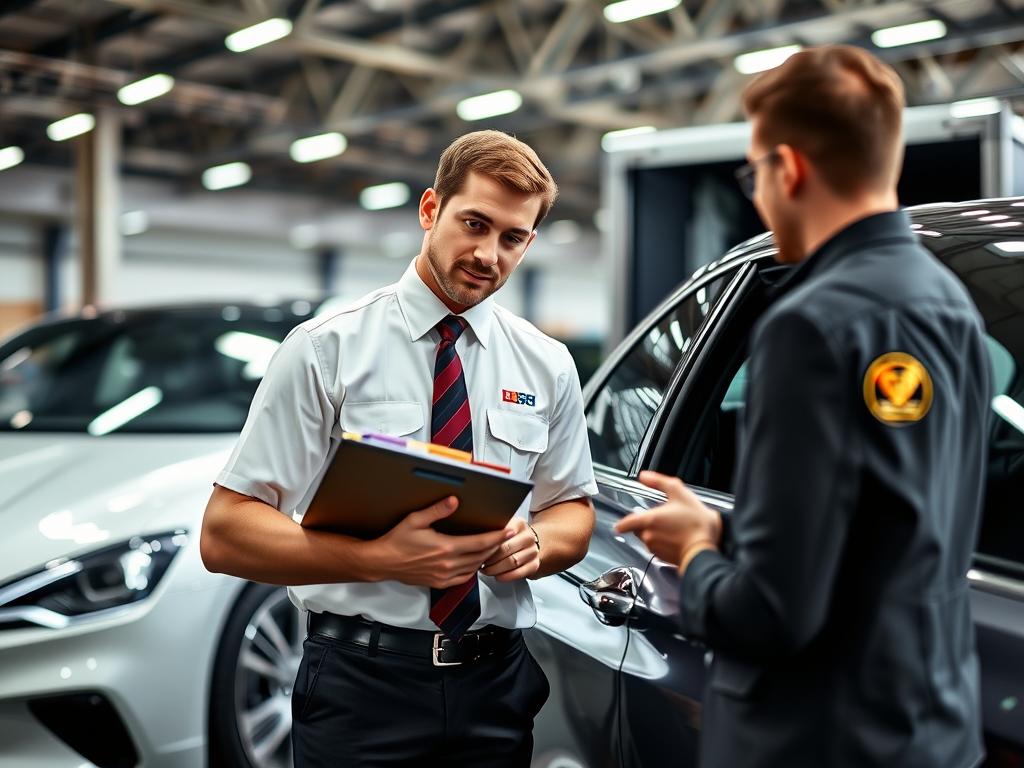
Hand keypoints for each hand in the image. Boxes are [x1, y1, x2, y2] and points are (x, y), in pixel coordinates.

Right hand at [373, 497, 512, 588]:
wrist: (383, 562)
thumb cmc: (397, 540)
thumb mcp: (415, 520)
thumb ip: (437, 510)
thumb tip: (454, 500)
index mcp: (445, 547)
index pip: (479, 543)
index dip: (496, 538)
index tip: (507, 531)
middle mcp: (447, 564)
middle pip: (480, 556)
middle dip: (494, 546)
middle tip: (503, 537)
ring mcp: (444, 576)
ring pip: (473, 568)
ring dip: (484, 558)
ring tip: (491, 548)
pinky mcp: (439, 583)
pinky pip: (463, 579)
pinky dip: (472, 570)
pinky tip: (474, 563)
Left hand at [481, 517, 540, 581]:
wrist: (528, 543)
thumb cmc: (509, 537)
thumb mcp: (502, 527)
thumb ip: (491, 529)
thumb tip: (471, 533)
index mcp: (519, 524)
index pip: (501, 534)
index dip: (487, 544)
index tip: (477, 548)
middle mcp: (528, 536)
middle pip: (506, 549)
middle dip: (489, 558)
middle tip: (478, 561)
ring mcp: (533, 551)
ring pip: (512, 562)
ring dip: (496, 568)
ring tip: (485, 569)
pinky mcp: (534, 564)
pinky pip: (519, 573)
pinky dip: (505, 576)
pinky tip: (497, 575)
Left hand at [614, 471, 721, 569]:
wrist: (706, 549)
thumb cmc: (696, 523)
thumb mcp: (678, 492)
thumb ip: (659, 482)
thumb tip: (645, 476)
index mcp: (648, 520)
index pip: (625, 523)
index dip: (623, 522)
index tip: (623, 522)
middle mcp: (648, 536)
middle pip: (637, 530)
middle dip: (644, 524)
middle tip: (661, 518)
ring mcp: (656, 549)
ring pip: (648, 539)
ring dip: (654, 533)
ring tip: (672, 527)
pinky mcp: (664, 558)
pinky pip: (658, 549)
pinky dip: (663, 543)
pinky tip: (676, 538)